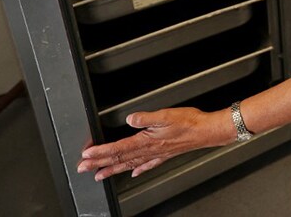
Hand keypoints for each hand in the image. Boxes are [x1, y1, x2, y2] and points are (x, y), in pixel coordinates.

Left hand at [77, 107, 224, 180]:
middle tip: (84, 168)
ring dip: (112, 169)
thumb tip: (130, 119)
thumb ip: (146, 117)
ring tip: (99, 175)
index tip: (87, 155)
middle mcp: (150, 150)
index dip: (101, 152)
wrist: (207, 131)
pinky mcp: (165, 154)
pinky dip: (138, 169)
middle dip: (100, 163)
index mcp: (147, 141)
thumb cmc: (189, 123)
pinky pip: (147, 164)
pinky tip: (133, 173)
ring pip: (129, 163)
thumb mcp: (166, 115)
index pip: (119, 148)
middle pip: (120, 158)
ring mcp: (157, 154)